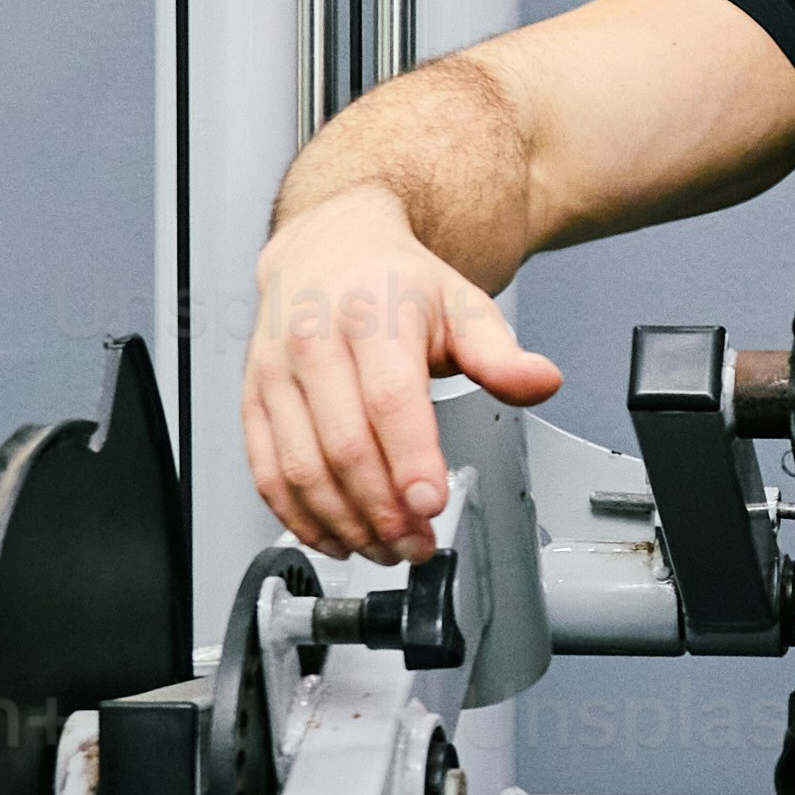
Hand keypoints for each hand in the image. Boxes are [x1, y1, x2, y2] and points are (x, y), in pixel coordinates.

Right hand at [232, 197, 557, 558]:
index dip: (410, 459)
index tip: (431, 505)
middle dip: (383, 509)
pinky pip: (266, 470)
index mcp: (369, 314)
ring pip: (301, 467)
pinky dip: (298, 515)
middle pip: (345, 444)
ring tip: (385, 548)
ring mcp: (275, 372)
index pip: (389, 398)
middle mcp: (313, 341)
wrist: (328, 247)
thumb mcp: (461, 305)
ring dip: (344, 522)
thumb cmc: (392, 283)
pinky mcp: (253, 398)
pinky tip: (335, 535)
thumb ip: (500, 354)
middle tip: (417, 543)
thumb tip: (541, 381)